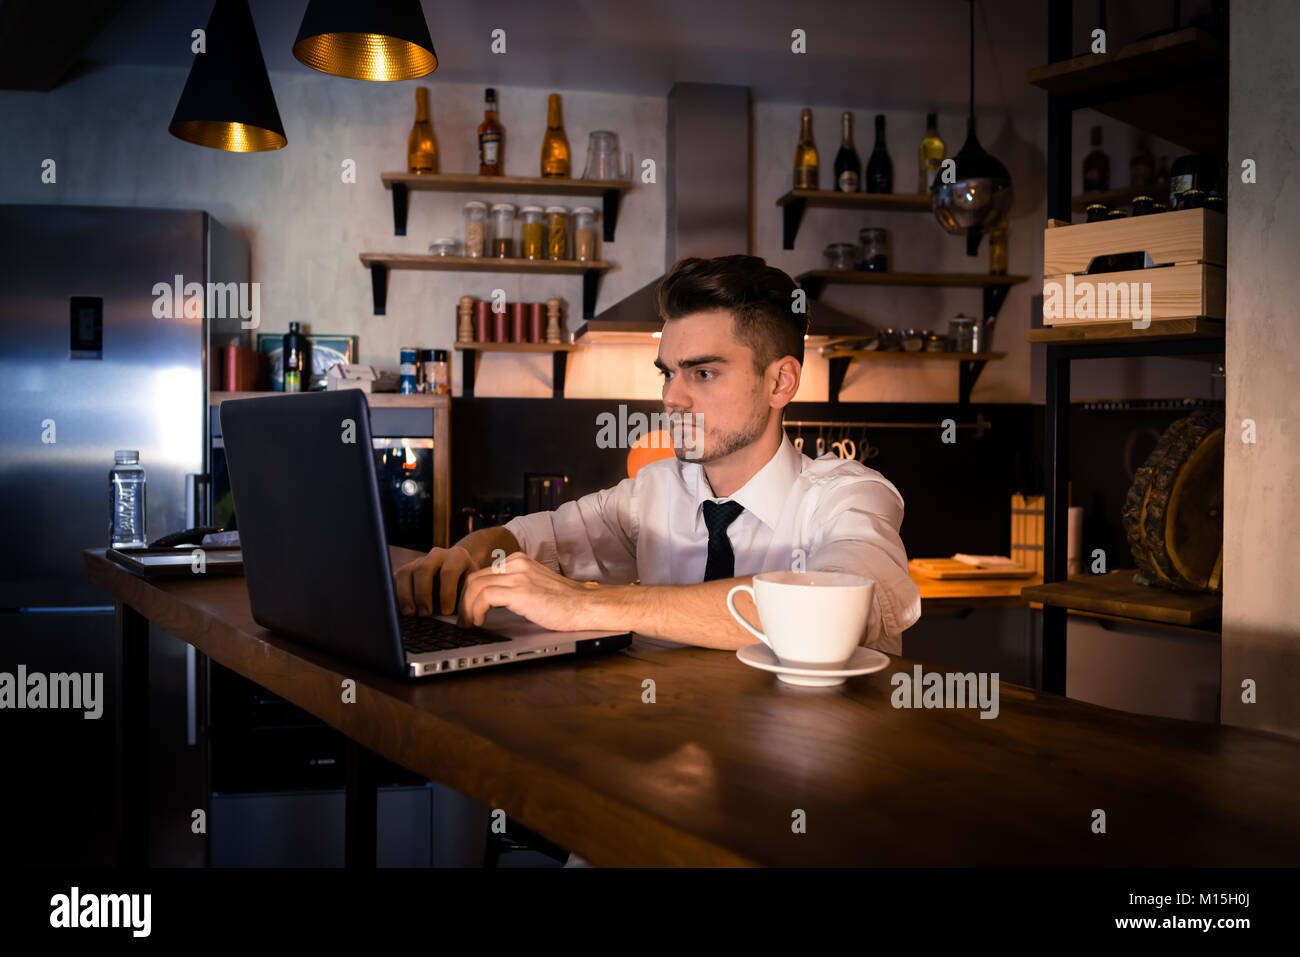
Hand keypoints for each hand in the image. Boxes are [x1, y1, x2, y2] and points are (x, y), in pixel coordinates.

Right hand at [393, 545, 479, 615]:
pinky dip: (396, 594)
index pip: (448, 572)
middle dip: (423, 594)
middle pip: (424, 569)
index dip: (446, 593)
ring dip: (406, 595)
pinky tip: (400, 609)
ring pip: (405, 572)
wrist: (459, 574)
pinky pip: (395, 579)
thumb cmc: (466, 586)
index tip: (446, 612)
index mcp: (457, 556)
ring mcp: (418, 561)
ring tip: (410, 613)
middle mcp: (436, 555)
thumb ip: (465, 601)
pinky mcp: (406, 570)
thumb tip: (460, 621)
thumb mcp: (471, 590)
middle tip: (425, 614)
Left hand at [458, 552, 598, 630]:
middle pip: (474, 578)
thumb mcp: (535, 584)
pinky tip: (480, 621)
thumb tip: (491, 599)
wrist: (585, 606)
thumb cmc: (564, 602)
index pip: (482, 572)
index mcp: (519, 560)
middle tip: (464, 618)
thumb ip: (515, 585)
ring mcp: (518, 576)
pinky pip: (484, 597)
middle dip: (464, 600)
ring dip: (467, 607)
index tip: (468, 608)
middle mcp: (517, 563)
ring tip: (469, 622)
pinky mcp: (520, 591)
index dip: (470, 593)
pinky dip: (476, 610)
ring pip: (474, 586)